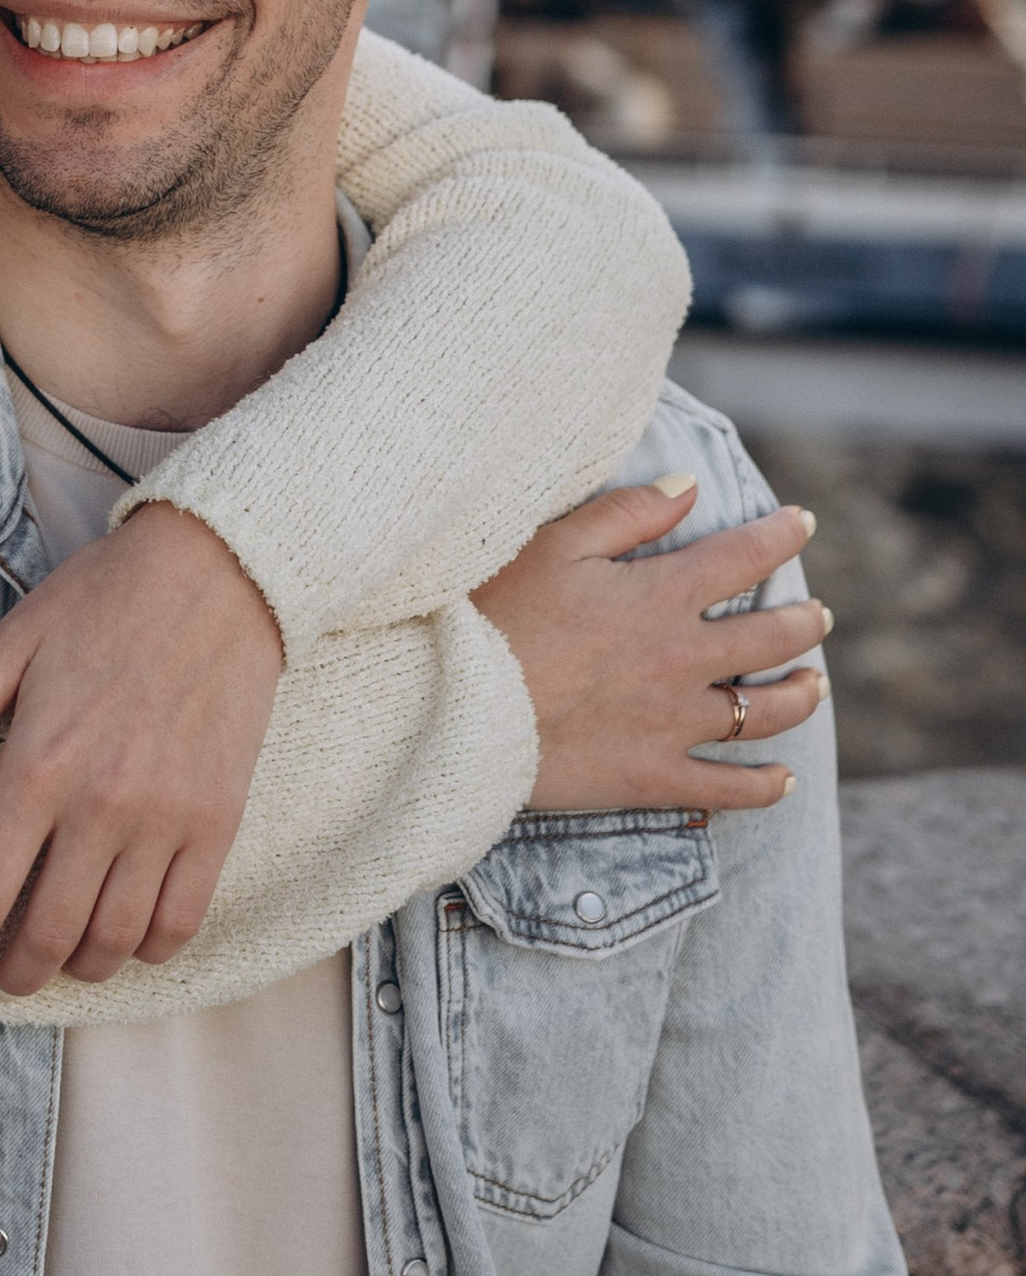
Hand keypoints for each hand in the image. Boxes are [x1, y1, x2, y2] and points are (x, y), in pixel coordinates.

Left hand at [0, 505, 282, 992]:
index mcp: (39, 764)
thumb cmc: (104, 601)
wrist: (220, 573)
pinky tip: (124, 938)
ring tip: (57, 961)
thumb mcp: (11, 646)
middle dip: (13, 971)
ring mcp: (166, 819)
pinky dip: (147, 948)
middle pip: (48, 933)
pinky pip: (180, 919)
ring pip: (114, 940)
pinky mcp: (218, 822)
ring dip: (78, 969)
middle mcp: (102, 804)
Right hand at [474, 478, 829, 813]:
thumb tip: (689, 488)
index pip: (742, 557)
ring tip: (815, 685)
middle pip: (771, 638)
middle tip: (817, 614)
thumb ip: (627, 514)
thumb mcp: (553, 543)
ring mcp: (674, 723)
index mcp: (660, 595)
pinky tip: (783, 779)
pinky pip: (728, 787)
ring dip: (801, 696)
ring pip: (766, 713)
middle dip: (804, 622)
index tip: (803, 523)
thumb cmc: (494, 613)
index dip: (780, 536)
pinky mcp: (653, 776)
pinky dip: (764, 786)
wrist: (457, 706)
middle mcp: (683, 659)